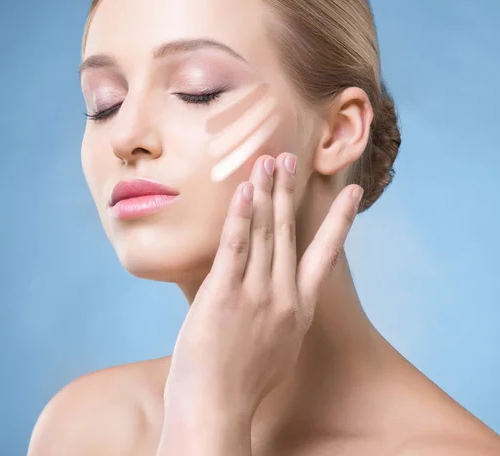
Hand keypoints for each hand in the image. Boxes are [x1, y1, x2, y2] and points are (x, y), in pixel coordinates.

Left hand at [162, 152, 363, 420]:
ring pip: (264, 233)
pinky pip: (235, 247)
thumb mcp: (277, 348)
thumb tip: (273, 291)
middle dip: (289, 192)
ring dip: (266, 193)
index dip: (340, 220)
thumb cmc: (242, 383)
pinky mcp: (225, 295)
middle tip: (289, 158)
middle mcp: (284, 297)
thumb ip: (280, 314)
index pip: (327, 255)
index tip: (352, 192)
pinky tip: (246, 191)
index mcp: (300, 310)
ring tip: (267, 162)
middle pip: (289, 233)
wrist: (217, 410)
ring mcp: (256, 295)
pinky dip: (241, 217)